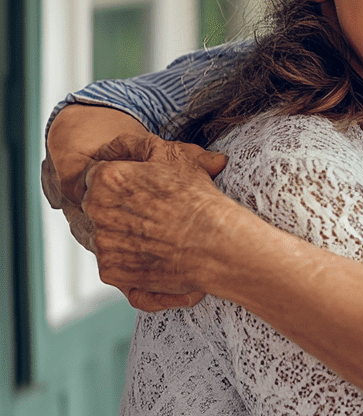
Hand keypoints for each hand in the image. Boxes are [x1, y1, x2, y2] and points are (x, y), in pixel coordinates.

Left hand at [42, 105, 225, 253]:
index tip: (137, 187)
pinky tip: (154, 251)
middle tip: (149, 209)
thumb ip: (134, 144)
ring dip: (122, 232)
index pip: (95, 175)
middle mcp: (96, 210)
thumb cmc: (196, 198)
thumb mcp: (171, 154)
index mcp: (106, 179)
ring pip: (104, 234)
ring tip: (156, 232)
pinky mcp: (110, 271)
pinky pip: (113, 261)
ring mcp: (101, 243)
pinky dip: (129, 258)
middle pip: (97, 205)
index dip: (118, 180)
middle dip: (117, 205)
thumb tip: (113, 148)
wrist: (213, 243)